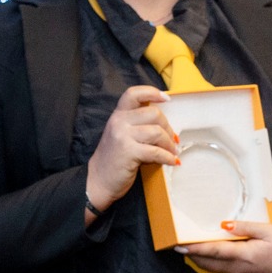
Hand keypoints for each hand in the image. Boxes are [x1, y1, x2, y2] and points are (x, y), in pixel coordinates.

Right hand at [84, 85, 177, 215]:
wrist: (98, 180)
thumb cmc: (114, 159)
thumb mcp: (121, 135)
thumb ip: (136, 125)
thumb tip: (165, 126)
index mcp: (118, 115)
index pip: (133, 94)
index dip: (152, 92)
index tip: (166, 98)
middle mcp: (119, 121)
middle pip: (153, 113)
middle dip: (168, 127)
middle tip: (173, 140)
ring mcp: (122, 136)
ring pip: (157, 132)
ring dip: (169, 144)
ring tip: (172, 152)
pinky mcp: (128, 152)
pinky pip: (156, 151)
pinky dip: (168, 157)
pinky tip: (172, 161)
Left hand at [175, 220, 271, 272]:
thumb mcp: (271, 231)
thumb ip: (246, 228)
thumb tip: (225, 224)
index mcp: (245, 255)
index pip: (213, 251)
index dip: (194, 248)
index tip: (178, 245)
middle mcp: (240, 269)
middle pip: (208, 263)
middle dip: (192, 255)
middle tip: (178, 246)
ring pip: (214, 269)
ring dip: (201, 260)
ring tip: (189, 249)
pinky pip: (223, 272)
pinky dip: (213, 264)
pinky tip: (211, 255)